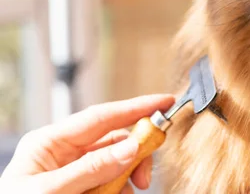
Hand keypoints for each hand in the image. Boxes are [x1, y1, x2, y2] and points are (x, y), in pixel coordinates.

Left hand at [0, 94, 173, 193]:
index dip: (136, 107)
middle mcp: (63, 154)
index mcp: (49, 143)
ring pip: (117, 163)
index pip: (101, 116)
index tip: (165, 102)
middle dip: (135, 153)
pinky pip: (112, 183)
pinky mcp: (83, 190)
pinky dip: (121, 190)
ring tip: (126, 192)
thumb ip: (91, 169)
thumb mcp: (50, 192)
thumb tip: (130, 148)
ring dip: (128, 176)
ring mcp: (73, 173)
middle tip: (145, 173)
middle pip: (114, 139)